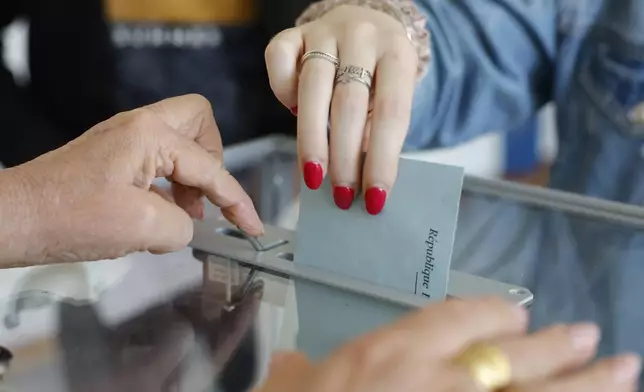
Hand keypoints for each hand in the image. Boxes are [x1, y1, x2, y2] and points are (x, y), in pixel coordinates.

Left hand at [14, 94, 262, 263]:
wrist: (14, 219)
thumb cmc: (69, 218)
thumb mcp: (140, 228)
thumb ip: (182, 226)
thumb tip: (187, 225)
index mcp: (150, 135)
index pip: (210, 168)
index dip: (237, 201)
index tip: (252, 228)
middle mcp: (139, 126)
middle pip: (199, 122)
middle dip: (214, 160)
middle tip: (208, 197)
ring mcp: (123, 137)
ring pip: (179, 141)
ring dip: (190, 177)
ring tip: (183, 215)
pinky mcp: (112, 155)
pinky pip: (157, 158)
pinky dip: (169, 183)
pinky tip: (161, 213)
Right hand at [257, 298, 640, 391]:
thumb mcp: (286, 386)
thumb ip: (298, 369)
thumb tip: (296, 363)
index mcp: (387, 355)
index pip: (456, 319)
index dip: (495, 314)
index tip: (517, 317)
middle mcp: (430, 383)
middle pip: (511, 360)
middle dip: (558, 349)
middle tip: (594, 339)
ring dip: (585, 388)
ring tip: (623, 372)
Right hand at [266, 5, 416, 213]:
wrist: (366, 22)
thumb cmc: (379, 73)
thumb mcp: (392, 94)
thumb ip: (379, 129)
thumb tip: (361, 183)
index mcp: (397, 55)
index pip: (392, 114)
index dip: (382, 159)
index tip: (374, 198)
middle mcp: (362, 37)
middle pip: (349, 104)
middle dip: (344, 157)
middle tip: (342, 195)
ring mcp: (324, 31)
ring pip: (313, 87)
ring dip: (312, 140)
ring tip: (314, 177)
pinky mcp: (293, 32)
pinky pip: (280, 61)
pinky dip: (282, 91)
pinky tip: (293, 112)